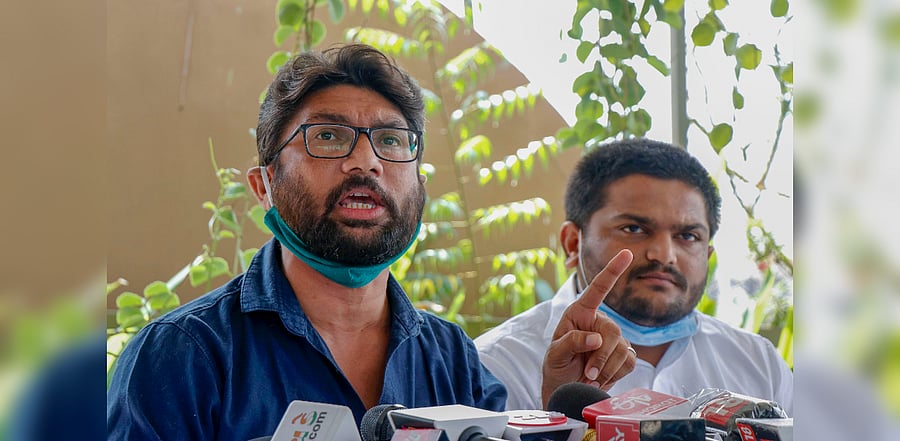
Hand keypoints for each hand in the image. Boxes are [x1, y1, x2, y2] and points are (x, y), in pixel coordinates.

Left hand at [540, 249, 636, 407]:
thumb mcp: (554, 354)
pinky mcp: (624, 355)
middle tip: (588, 374)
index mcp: (580, 313)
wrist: (567, 390)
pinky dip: (614, 374)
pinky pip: (629, 361)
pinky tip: (601, 378)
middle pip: (613, 331)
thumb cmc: (556, 367)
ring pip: (622, 348)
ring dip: (605, 368)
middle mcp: (598, 321)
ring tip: (589, 377)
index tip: (626, 253)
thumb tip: (595, 339)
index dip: (612, 270)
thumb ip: (571, 342)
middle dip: (601, 356)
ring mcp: (613, 338)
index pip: (598, 288)